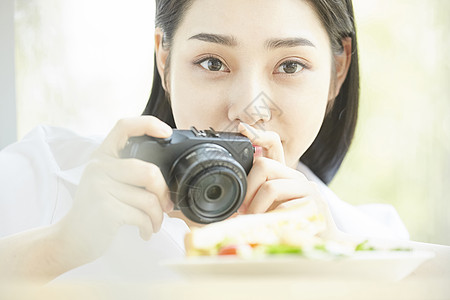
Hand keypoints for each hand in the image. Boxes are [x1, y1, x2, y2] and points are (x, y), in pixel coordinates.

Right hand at [57, 116, 174, 263]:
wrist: (71, 240)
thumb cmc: (97, 212)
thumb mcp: (107, 183)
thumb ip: (128, 173)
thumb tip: (167, 178)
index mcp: (101, 156)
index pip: (124, 127)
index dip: (148, 124)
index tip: (166, 133)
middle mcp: (98, 167)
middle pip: (149, 171)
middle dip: (164, 192)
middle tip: (166, 205)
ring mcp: (100, 187)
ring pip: (149, 199)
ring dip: (158, 216)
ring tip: (155, 223)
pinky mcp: (105, 209)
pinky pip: (142, 216)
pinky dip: (150, 227)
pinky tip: (145, 232)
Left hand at [237, 122, 339, 234]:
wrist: (323, 242)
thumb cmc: (289, 226)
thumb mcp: (268, 209)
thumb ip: (254, 201)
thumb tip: (231, 203)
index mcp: (283, 174)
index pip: (273, 144)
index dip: (258, 134)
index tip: (243, 128)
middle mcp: (296, 176)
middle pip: (263, 165)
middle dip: (247, 189)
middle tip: (242, 210)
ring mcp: (307, 188)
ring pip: (270, 187)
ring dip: (255, 207)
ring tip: (254, 221)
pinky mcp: (315, 203)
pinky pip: (283, 207)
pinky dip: (269, 219)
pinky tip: (269, 227)